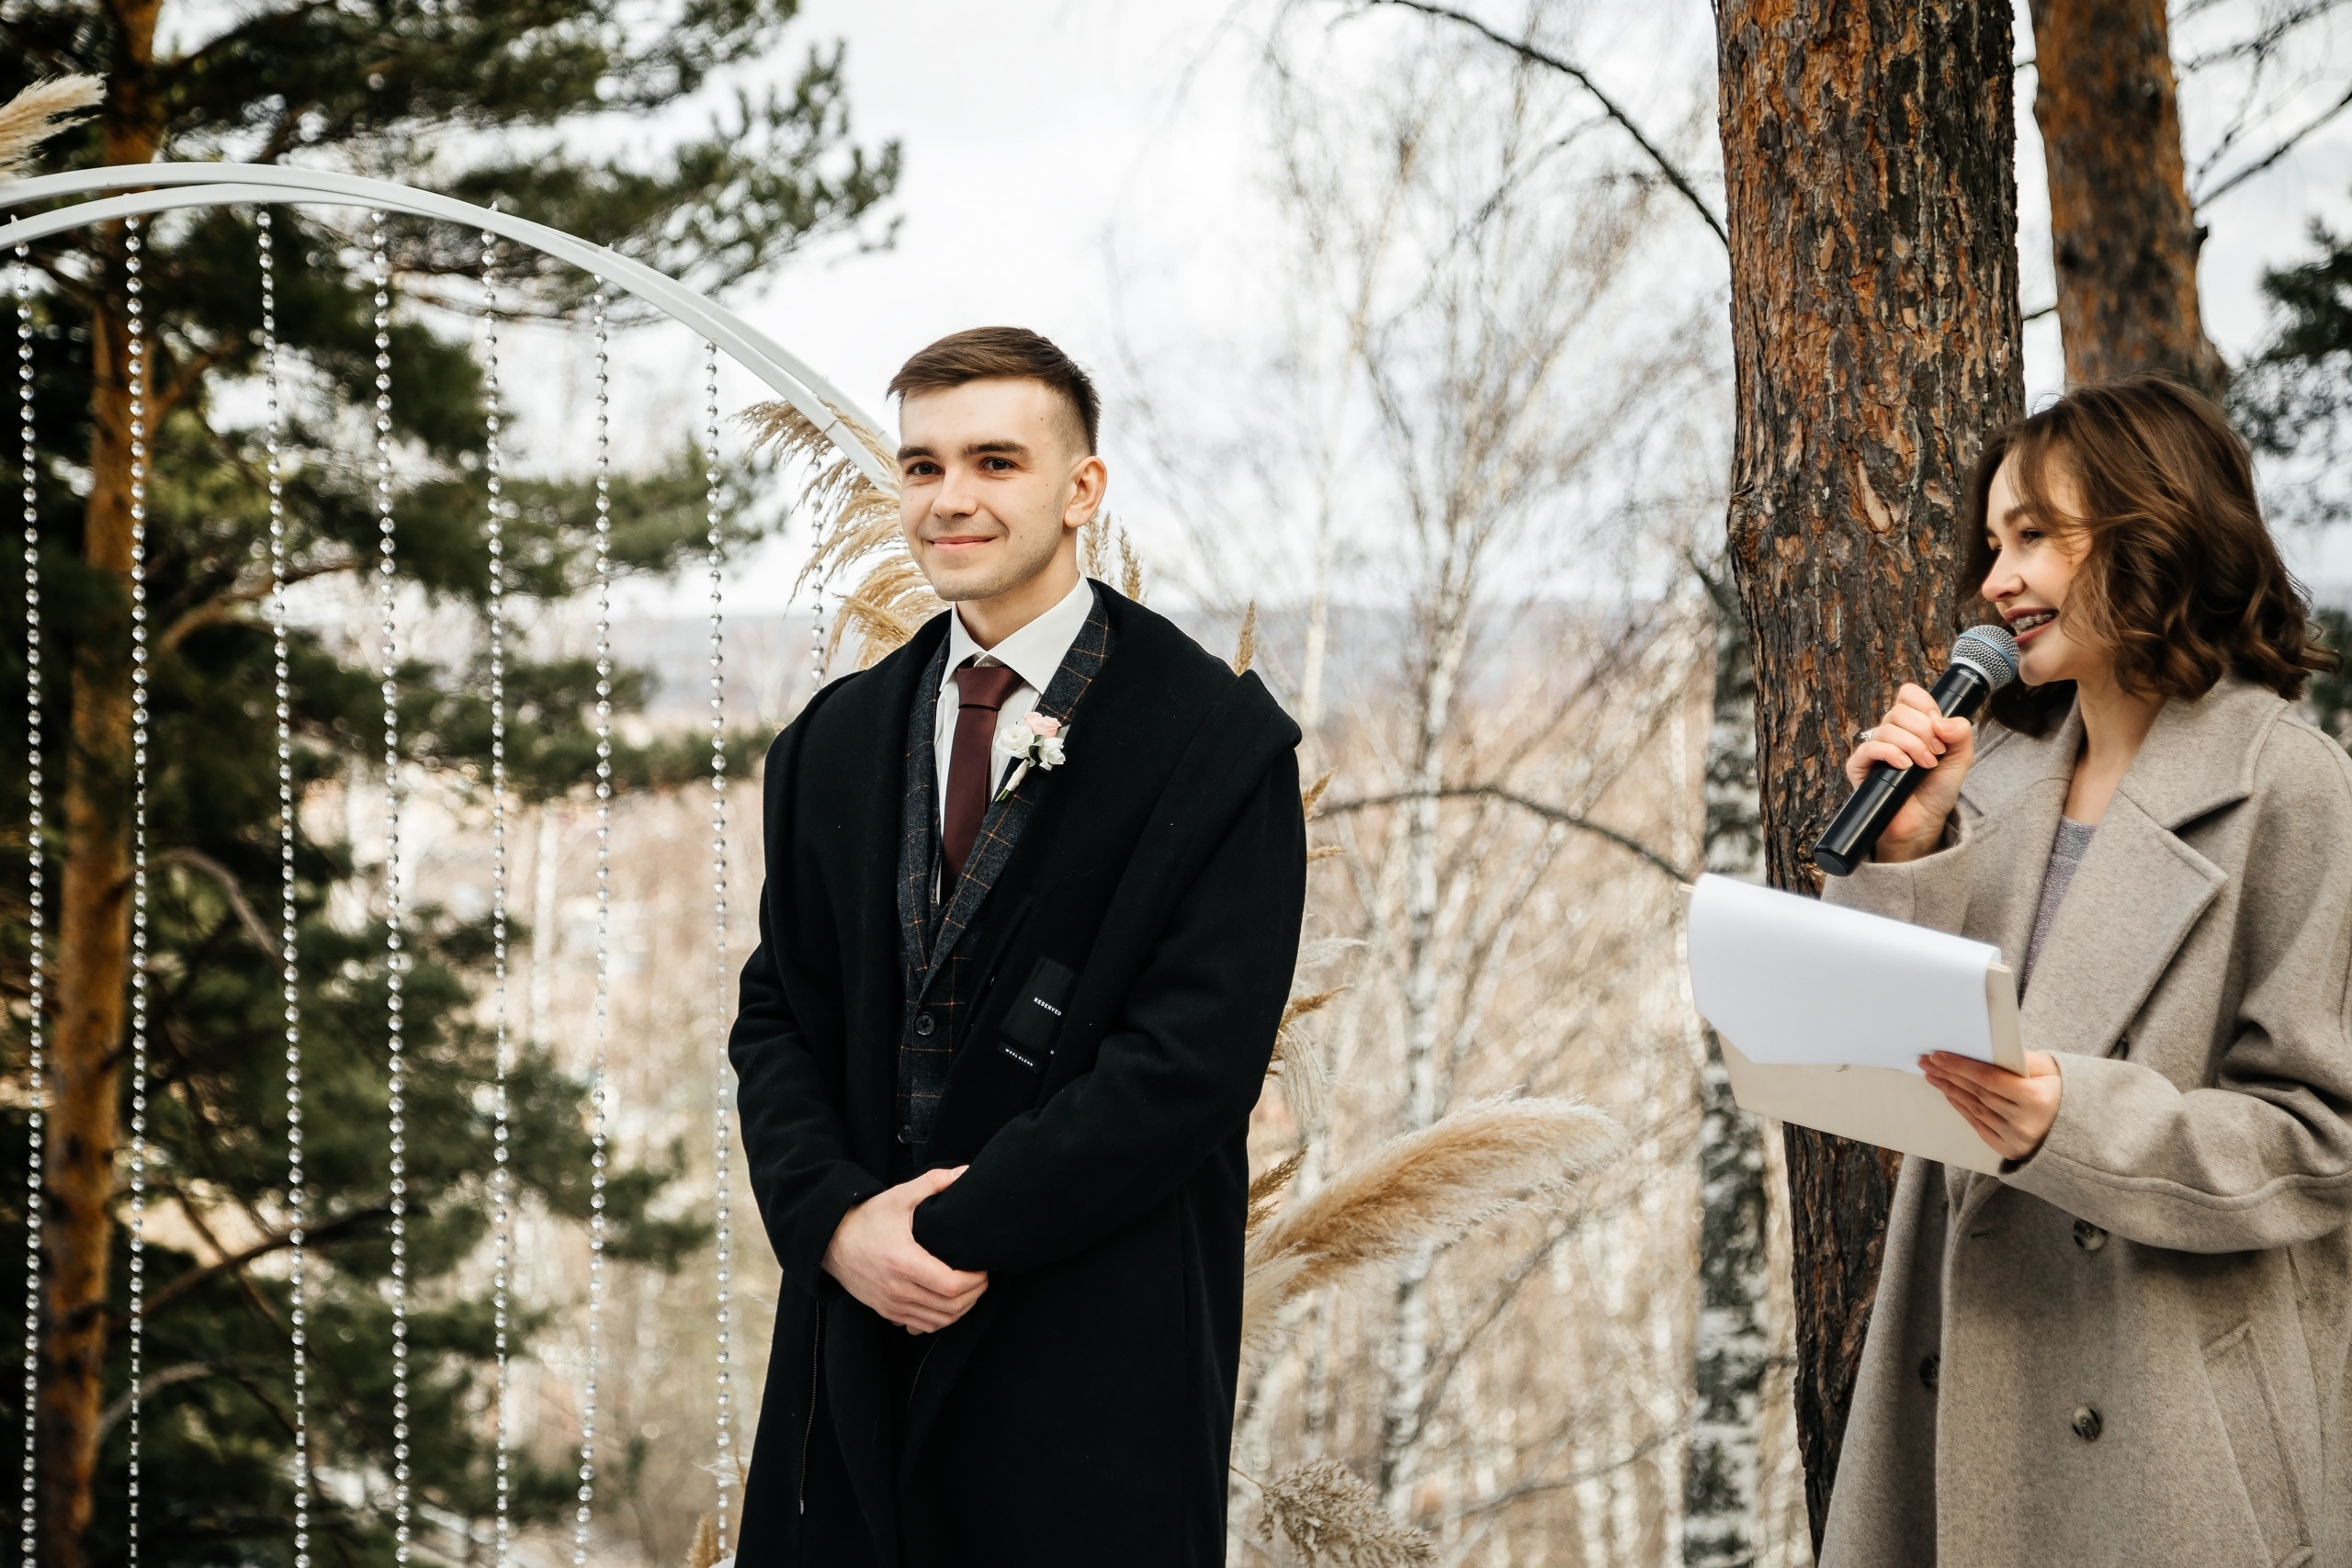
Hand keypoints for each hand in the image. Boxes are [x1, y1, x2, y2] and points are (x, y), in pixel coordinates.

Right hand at [821, 1165, 988, 1333]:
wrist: (831, 1241)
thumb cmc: (866, 1218)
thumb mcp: (899, 1196)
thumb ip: (933, 1182)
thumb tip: (965, 1171)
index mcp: (903, 1262)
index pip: (951, 1285)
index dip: (975, 1280)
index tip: (983, 1267)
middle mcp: (897, 1289)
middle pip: (950, 1307)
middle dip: (974, 1295)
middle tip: (982, 1278)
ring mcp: (891, 1304)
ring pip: (938, 1321)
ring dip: (960, 1309)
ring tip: (969, 1289)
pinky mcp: (886, 1312)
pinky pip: (922, 1326)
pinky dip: (940, 1319)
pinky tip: (946, 1303)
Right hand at [1845, 682, 1975, 862]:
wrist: (1925, 820)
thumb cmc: (1937, 789)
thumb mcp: (1960, 757)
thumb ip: (1961, 732)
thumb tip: (1941, 721)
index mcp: (1911, 725)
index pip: (1908, 695)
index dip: (1924, 704)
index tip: (1938, 725)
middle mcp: (1891, 734)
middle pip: (1899, 711)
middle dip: (1923, 731)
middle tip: (1937, 752)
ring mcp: (1874, 750)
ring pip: (1887, 729)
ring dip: (1912, 745)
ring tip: (1926, 765)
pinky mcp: (1860, 767)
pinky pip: (1869, 748)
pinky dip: (1891, 753)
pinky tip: (1905, 766)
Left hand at [1921, 1050, 2062, 1160]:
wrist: (2079, 1129)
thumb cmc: (2062, 1091)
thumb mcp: (2049, 1069)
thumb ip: (2019, 1060)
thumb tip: (1986, 1051)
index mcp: (2035, 1099)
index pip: (1989, 1079)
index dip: (1961, 1066)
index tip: (1938, 1055)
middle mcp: (2023, 1122)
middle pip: (1977, 1093)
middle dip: (1949, 1075)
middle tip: (1927, 1062)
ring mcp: (2015, 1139)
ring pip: (1974, 1109)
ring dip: (1950, 1090)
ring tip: (1933, 1075)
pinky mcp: (2008, 1149)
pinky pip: (1978, 1124)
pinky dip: (1961, 1107)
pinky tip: (1949, 1093)